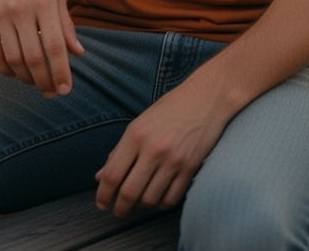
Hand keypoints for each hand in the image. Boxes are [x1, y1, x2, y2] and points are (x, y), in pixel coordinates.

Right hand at [0, 0, 83, 96]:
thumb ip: (65, 24)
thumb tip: (77, 53)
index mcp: (44, 1)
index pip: (55, 45)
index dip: (61, 71)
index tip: (66, 89)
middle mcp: (22, 9)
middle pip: (34, 57)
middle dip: (44, 81)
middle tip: (52, 93)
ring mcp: (0, 14)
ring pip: (13, 59)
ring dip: (26, 78)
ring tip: (36, 83)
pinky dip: (5, 69)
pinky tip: (15, 72)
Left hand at [94, 80, 228, 215]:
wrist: (207, 97)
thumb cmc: (171, 108)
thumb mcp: (140, 123)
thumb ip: (119, 151)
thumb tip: (100, 177)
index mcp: (136, 134)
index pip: (112, 175)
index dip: (103, 195)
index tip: (102, 203)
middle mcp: (153, 149)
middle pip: (129, 193)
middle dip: (119, 208)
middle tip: (118, 211)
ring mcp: (173, 160)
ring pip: (150, 200)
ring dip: (142, 205)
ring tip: (140, 199)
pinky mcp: (190, 168)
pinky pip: (171, 199)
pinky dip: (162, 203)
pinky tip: (159, 196)